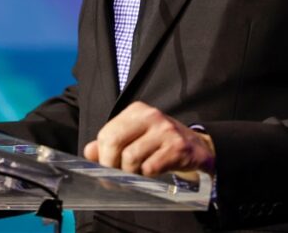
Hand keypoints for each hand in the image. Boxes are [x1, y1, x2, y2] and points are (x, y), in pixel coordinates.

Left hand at [83, 101, 214, 177]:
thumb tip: (89, 151)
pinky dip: (147, 176)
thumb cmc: (161, 143)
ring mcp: (165, 131)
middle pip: (115, 141)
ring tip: (137, 173)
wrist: (198, 147)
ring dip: (130, 172)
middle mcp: (151, 116)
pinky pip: (151, 167)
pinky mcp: (177, 148)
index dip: (103, 156)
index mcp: (137, 111)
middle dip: (111, 165)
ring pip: (131, 157)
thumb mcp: (136, 137)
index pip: (107, 133)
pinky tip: (153, 172)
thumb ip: (111, 143)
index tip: (107, 168)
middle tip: (116, 176)